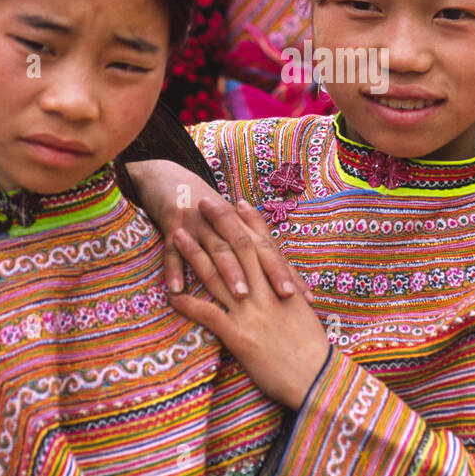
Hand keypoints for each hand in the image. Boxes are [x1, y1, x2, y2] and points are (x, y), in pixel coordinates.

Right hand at [125, 160, 312, 302]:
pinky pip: (172, 250)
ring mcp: (199, 224)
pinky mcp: (171, 225)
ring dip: (230, 271)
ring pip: (217, 248)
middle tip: (284, 296)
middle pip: (251, 247)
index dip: (288, 273)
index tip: (307, 297)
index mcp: (241, 224)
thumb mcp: (229, 223)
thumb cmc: (204, 210)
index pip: (269, 250)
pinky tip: (177, 291)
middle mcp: (224, 222)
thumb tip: (281, 279)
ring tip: (241, 296)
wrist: (166, 178)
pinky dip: (175, 270)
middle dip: (269, 271)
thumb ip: (250, 247)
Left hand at [170, 200, 330, 409]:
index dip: (249, 221)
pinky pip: (209, 315)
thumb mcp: (304, 315)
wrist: (317, 379)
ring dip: (195, 253)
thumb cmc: (313, 351)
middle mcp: (266, 292)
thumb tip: (283, 286)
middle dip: (219, 223)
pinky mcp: (240, 336)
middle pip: (238, 249)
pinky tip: (171, 294)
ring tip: (178, 234)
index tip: (236, 201)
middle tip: (202, 202)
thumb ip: (291, 295)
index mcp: (283, 285)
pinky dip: (189, 303)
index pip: (264, 244)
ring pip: (218, 275)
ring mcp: (252, 312)